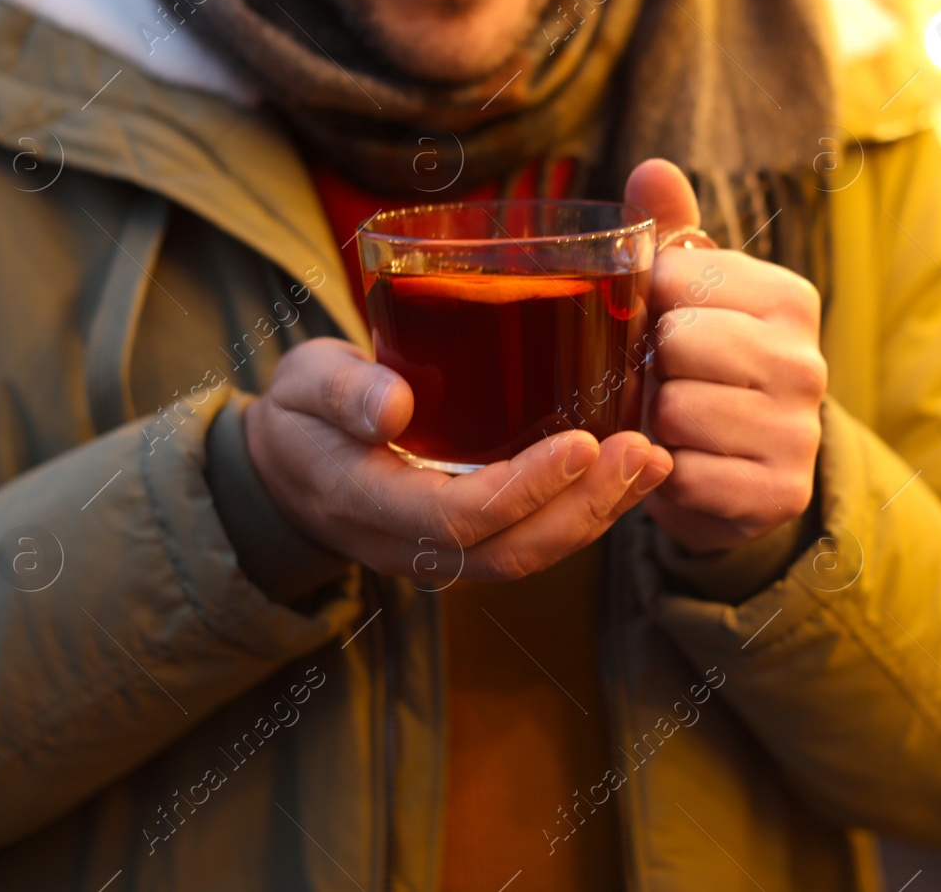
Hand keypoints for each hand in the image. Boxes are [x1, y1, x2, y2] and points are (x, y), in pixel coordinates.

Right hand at [243, 338, 673, 581]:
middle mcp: (412, 545)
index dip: (525, 488)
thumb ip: (342, 392)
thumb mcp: (302, 386)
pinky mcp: (472, 539)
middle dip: (585, 508)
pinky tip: (633, 474)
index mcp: (369, 505)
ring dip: (599, 514)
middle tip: (645, 452)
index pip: (458, 516)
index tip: (582, 443)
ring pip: (531, 553)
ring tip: (655, 462)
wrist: (285, 469)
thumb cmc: (299, 414)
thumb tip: (392, 407)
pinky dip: (587, 512)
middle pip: (512, 549)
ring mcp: (445, 551)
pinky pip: (534, 539)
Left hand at [625, 160, 827, 554]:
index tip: (656, 325)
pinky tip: (687, 467)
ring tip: (674, 426)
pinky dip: (669, 476)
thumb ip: (671, 233)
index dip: (643, 306)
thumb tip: (652, 168)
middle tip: (662, 383)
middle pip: (677, 343)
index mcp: (788, 298)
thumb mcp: (690, 298)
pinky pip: (687, 475)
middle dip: (650, 368)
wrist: (738, 479)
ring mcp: (800, 431)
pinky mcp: (781, 492)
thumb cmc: (704, 371)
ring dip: (655, 425)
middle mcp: (806, 362)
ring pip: (675, 411)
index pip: (673, 279)